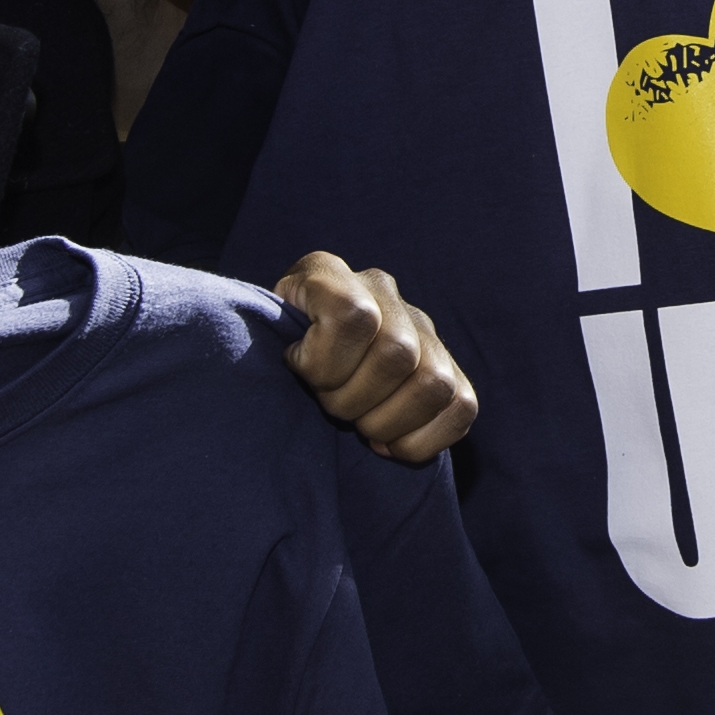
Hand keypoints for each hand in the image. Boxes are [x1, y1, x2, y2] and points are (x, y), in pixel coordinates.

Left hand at [280, 252, 475, 464]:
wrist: (292, 363)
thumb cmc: (269, 359)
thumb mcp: (253, 340)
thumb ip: (266, 340)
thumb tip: (293, 362)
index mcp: (327, 273)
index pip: (351, 316)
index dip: (324, 362)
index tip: (298, 370)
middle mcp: (381, 290)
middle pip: (396, 354)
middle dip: (352, 400)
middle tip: (329, 407)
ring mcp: (420, 328)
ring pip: (435, 383)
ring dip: (388, 422)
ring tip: (360, 423)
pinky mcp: (450, 369)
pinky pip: (461, 408)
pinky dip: (422, 439)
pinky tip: (388, 441)